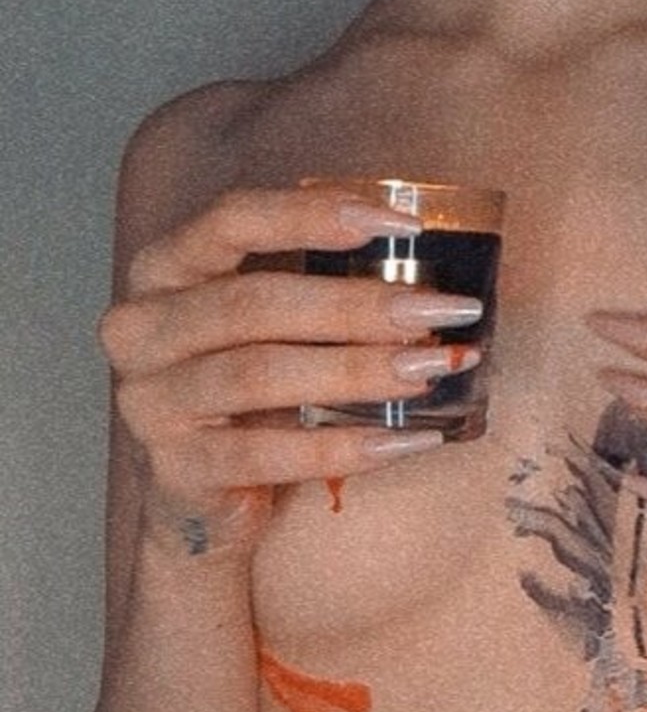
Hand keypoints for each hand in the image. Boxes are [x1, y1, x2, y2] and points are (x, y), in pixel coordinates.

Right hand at [98, 185, 480, 551]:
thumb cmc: (253, 393)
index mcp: (164, 269)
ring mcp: (149, 401)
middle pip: (253, 303)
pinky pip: (263, 455)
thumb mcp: (275, 327)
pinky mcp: (175, 468)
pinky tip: (404, 439)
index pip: (232, 220)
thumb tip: (430, 274)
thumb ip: (322, 285)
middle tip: (440, 312)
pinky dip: (341, 446)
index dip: (313, 214)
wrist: (206, 497)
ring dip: (356, 370)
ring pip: (258, 375)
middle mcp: (141, 328)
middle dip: (356, 305)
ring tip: (430, 369)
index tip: (402, 225)